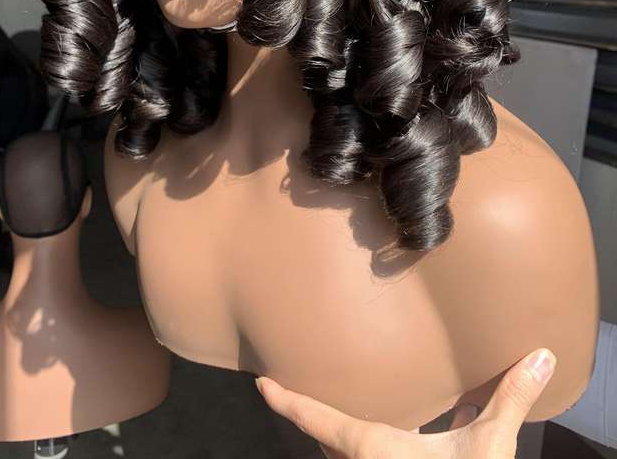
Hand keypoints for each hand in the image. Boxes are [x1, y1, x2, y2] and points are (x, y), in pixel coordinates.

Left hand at [256, 348, 555, 458]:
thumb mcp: (490, 446)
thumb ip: (511, 399)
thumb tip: (541, 356)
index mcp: (373, 448)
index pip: (318, 420)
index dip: (288, 402)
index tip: (262, 384)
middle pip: (329, 441)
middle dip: (317, 418)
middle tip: (302, 387)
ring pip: (349, 457)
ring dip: (347, 440)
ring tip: (345, 412)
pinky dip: (375, 451)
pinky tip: (411, 438)